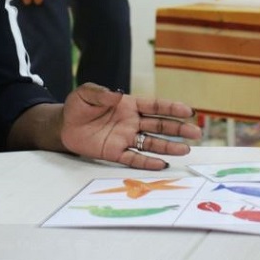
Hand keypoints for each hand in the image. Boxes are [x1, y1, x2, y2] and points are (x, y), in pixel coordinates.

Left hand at [60, 83, 201, 170]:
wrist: (63, 127)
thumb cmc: (78, 107)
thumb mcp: (86, 94)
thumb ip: (101, 94)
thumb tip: (118, 95)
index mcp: (128, 105)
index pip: (154, 106)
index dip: (172, 108)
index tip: (189, 111)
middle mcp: (131, 122)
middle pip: (159, 125)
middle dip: (178, 129)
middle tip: (196, 133)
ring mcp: (124, 138)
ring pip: (151, 143)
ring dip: (168, 146)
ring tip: (186, 150)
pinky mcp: (115, 153)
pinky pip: (134, 158)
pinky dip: (147, 162)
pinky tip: (162, 165)